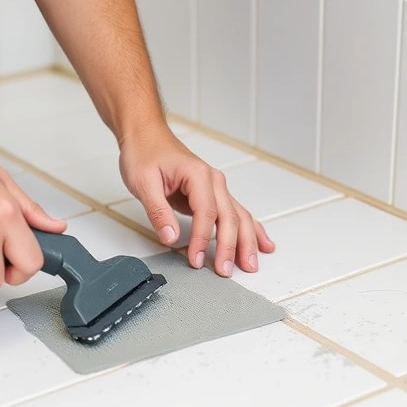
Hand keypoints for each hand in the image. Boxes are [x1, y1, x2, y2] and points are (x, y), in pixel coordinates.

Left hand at [119, 125, 275, 276]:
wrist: (146, 135)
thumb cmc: (145, 153)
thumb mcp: (143, 182)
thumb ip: (158, 211)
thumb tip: (170, 237)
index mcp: (198, 175)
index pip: (206, 213)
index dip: (202, 239)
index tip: (195, 259)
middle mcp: (213, 181)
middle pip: (229, 217)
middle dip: (230, 247)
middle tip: (226, 271)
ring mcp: (216, 188)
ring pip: (239, 217)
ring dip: (246, 242)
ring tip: (250, 265)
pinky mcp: (213, 195)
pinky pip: (236, 214)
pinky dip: (251, 230)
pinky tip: (263, 244)